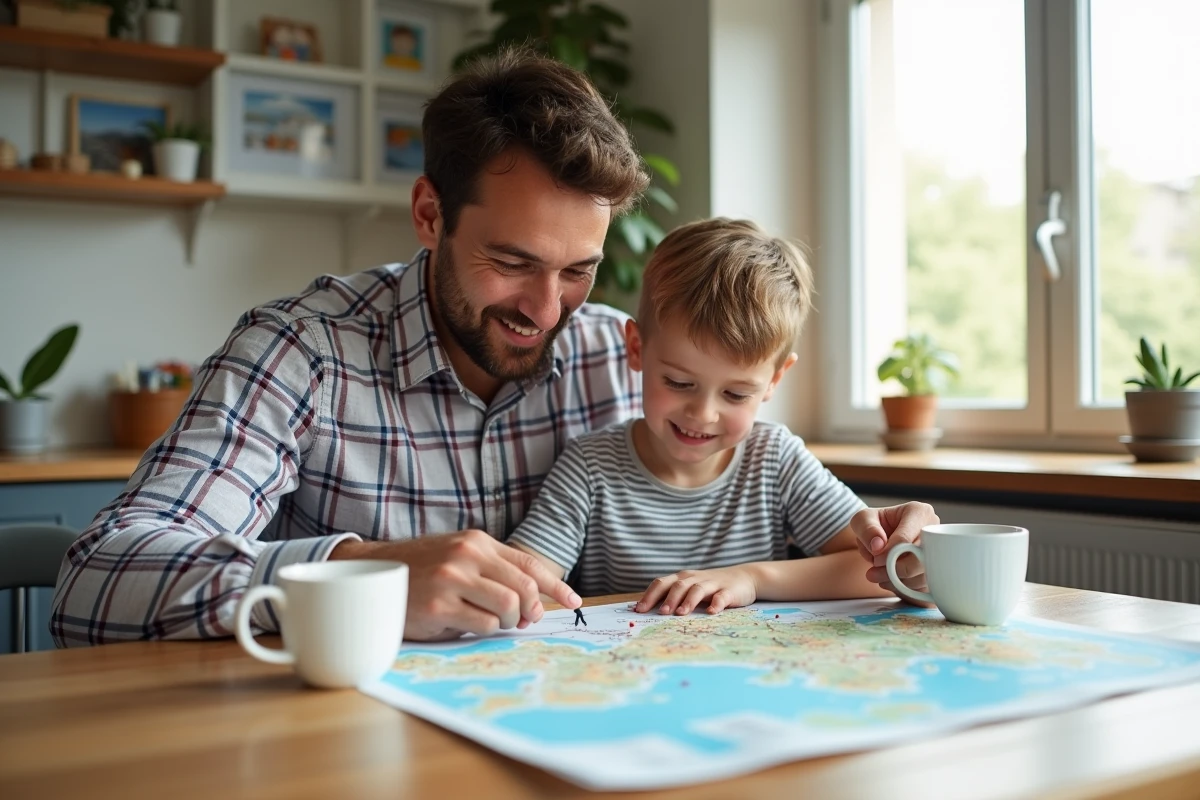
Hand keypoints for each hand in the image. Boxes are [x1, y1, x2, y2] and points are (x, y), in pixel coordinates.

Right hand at [329, 530, 580, 640]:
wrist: (371, 574)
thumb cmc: (422, 572)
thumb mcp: (459, 560)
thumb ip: (493, 573)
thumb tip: (534, 605)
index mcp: (478, 542)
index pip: (529, 563)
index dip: (556, 585)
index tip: (573, 601)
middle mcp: (468, 555)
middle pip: (525, 586)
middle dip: (533, 609)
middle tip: (526, 621)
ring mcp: (453, 579)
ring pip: (509, 605)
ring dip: (509, 622)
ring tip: (493, 623)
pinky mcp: (439, 605)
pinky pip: (483, 624)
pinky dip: (485, 630)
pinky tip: (468, 626)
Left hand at [634, 567, 757, 614]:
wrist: (744, 577)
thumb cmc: (710, 588)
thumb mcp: (690, 589)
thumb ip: (673, 598)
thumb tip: (647, 613)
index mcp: (682, 578)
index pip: (661, 583)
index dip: (649, 596)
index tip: (638, 610)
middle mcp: (694, 578)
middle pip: (678, 585)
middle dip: (668, 599)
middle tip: (660, 613)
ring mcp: (712, 583)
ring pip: (697, 589)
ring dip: (688, 601)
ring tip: (681, 614)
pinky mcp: (729, 591)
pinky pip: (721, 597)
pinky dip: (716, 604)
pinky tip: (711, 612)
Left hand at [851, 503, 938, 606]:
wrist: (883, 537)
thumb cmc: (874, 525)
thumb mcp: (863, 519)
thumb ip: (866, 529)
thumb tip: (878, 546)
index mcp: (919, 512)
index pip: (906, 538)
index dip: (889, 554)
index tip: (875, 560)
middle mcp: (936, 532)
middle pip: (920, 560)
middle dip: (893, 571)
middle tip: (873, 573)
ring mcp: (941, 553)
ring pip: (923, 577)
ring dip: (897, 582)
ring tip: (879, 575)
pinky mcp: (938, 573)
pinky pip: (924, 588)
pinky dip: (905, 589)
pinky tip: (892, 581)